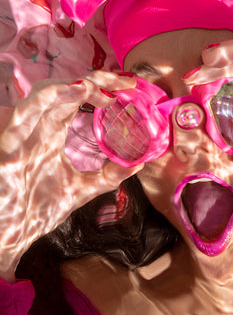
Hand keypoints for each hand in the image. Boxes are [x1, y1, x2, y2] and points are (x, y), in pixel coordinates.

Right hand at [0, 72, 139, 280]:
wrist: (10, 234)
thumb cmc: (37, 210)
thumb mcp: (82, 189)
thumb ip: (108, 176)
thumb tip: (137, 164)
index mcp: (52, 133)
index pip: (78, 100)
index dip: (102, 89)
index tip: (130, 88)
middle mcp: (38, 127)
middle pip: (67, 89)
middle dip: (97, 80)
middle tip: (126, 81)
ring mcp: (24, 132)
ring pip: (47, 92)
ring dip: (76, 84)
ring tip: (103, 85)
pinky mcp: (11, 141)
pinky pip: (27, 111)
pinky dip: (50, 97)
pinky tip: (74, 91)